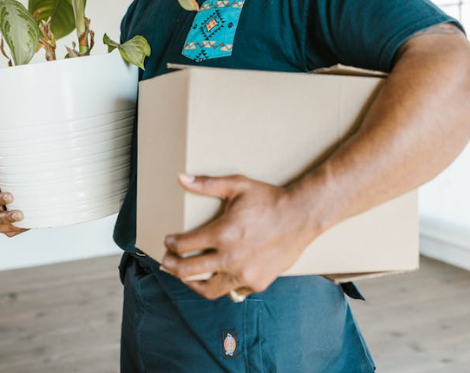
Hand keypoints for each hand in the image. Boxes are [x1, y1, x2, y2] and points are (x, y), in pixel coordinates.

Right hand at [0, 145, 27, 237]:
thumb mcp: (1, 174)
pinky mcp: (8, 229)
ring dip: (12, 224)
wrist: (20, 194)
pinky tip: (26, 224)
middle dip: (6, 215)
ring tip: (23, 218)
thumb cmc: (6, 182)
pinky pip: (12, 232)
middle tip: (19, 212)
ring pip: (2, 226)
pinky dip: (18, 229)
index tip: (11, 196)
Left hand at [159, 174, 317, 300]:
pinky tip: (218, 277)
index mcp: (222, 233)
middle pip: (188, 272)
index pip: (183, 246)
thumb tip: (181, 178)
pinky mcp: (257, 283)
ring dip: (193, 283)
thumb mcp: (238, 185)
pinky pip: (232, 291)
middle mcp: (231, 258)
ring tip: (187, 276)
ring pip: (208, 289)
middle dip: (172, 267)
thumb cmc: (269, 199)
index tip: (168, 242)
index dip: (171, 244)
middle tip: (168, 262)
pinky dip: (222, 285)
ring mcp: (244, 274)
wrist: (302, 216)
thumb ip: (207, 184)